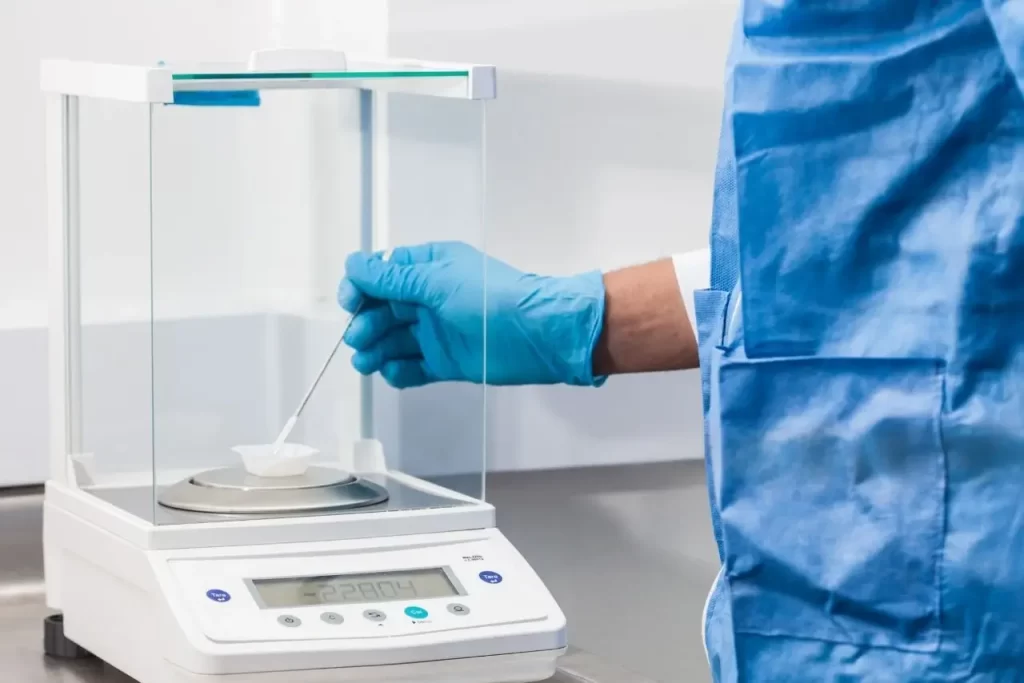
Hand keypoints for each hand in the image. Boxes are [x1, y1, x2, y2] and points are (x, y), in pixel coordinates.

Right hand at [337, 242, 605, 387]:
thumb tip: (354, 265)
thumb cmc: (494, 299)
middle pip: (383, 309)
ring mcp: (438, 331)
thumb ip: (393, 279)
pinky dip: (398, 371)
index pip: (382, 274)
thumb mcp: (437, 282)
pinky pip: (412, 366)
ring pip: (394, 340)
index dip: (362, 288)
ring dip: (376, 350)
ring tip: (368, 361)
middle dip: (366, 323)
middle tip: (360, 338)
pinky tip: (393, 372)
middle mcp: (430, 298)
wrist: (537, 336)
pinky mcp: (446, 361)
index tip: (350, 302)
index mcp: (430, 268)